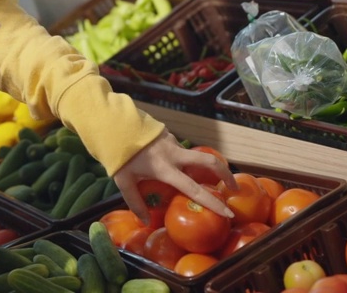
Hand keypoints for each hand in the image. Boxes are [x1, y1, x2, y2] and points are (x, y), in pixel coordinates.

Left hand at [114, 131, 235, 220]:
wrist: (113, 124)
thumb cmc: (118, 156)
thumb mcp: (123, 182)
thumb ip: (135, 203)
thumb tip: (145, 221)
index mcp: (165, 169)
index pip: (194, 189)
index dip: (212, 202)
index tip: (228, 213)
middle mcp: (175, 154)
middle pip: (209, 161)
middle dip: (226, 173)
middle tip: (233, 187)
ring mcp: (174, 142)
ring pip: (193, 156)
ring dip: (198, 166)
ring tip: (191, 177)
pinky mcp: (170, 135)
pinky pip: (180, 150)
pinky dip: (181, 159)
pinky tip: (165, 163)